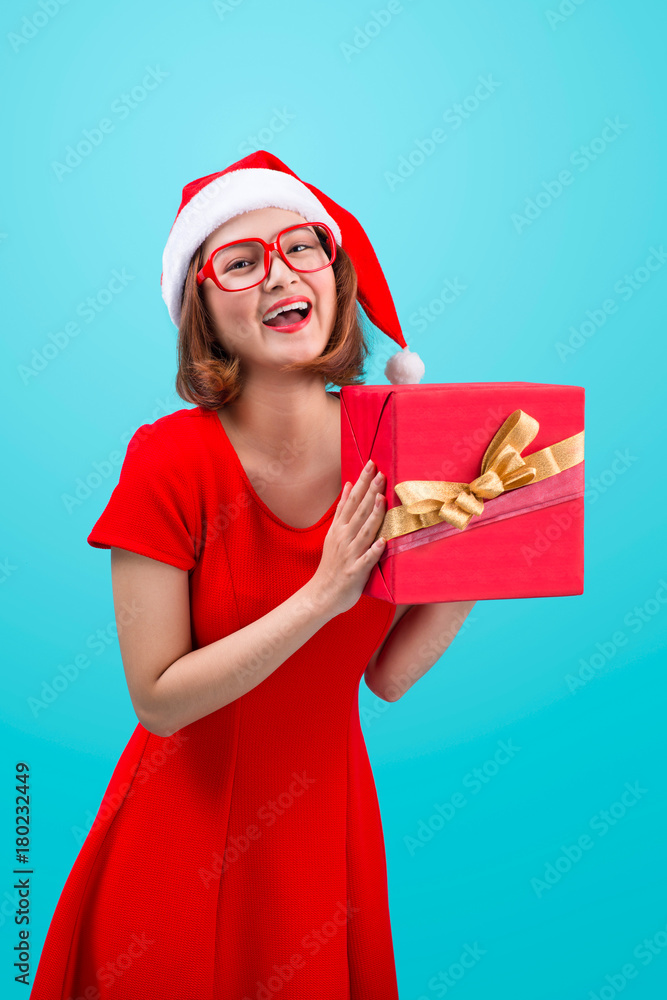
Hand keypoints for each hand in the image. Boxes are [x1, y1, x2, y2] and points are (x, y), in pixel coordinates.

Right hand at [309, 460, 386, 617]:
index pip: (352, 500)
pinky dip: (374, 550)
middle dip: (370, 492)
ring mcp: (350, 554)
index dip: (362, 483)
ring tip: (381, 498)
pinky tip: (384, 541)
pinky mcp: (356, 571)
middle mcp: (344, 538)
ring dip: (373, 515)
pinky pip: (367, 559)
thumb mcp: (333, 533)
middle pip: (359, 511)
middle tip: (380, 473)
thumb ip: (343, 510)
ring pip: (364, 531)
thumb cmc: (332, 563)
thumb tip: (349, 486)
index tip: (371, 465)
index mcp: (339, 528)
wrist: (321, 594)